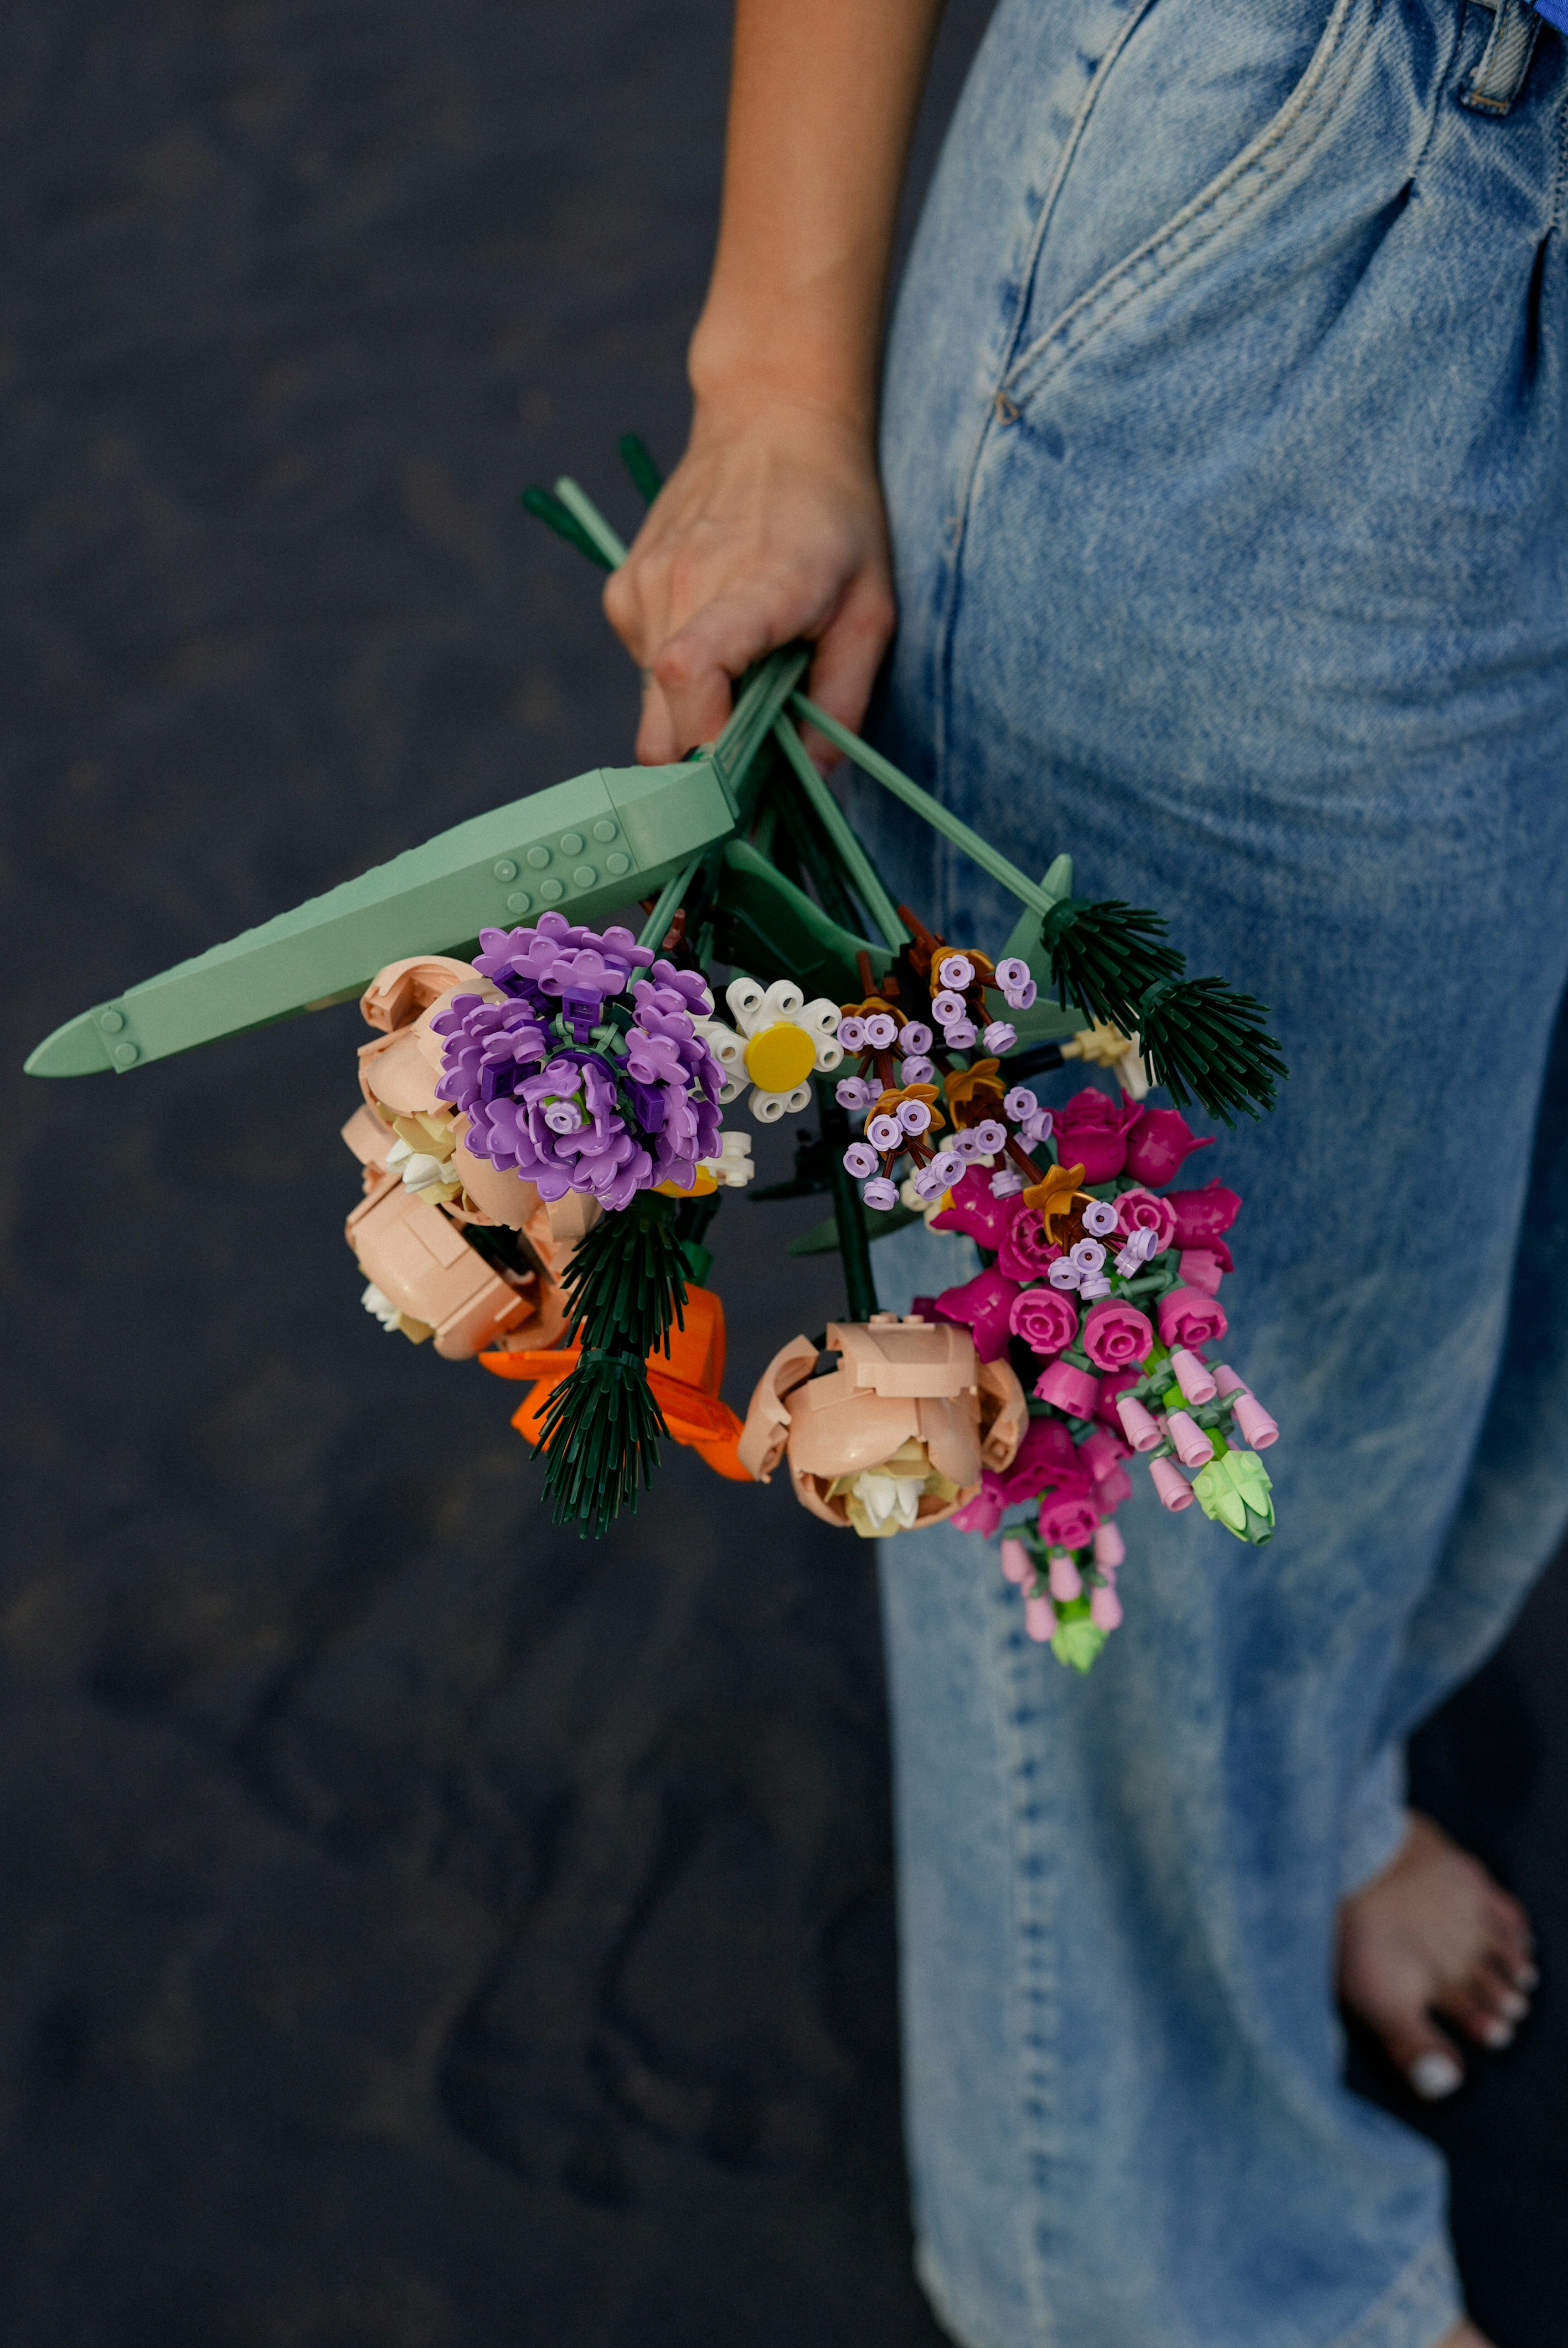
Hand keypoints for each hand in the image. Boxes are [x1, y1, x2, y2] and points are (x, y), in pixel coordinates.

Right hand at [602, 396, 895, 764]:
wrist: (773, 419)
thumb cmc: (836, 517)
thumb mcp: (872, 608)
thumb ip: (843, 700)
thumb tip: (812, 779)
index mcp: (753, 585)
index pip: (689, 673)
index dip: (706, 746)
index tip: (740, 782)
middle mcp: (682, 582)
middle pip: (662, 724)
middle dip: (704, 769)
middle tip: (754, 773)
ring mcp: (643, 586)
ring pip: (651, 709)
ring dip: (696, 722)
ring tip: (747, 682)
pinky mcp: (623, 591)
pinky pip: (643, 672)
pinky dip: (678, 683)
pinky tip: (719, 642)